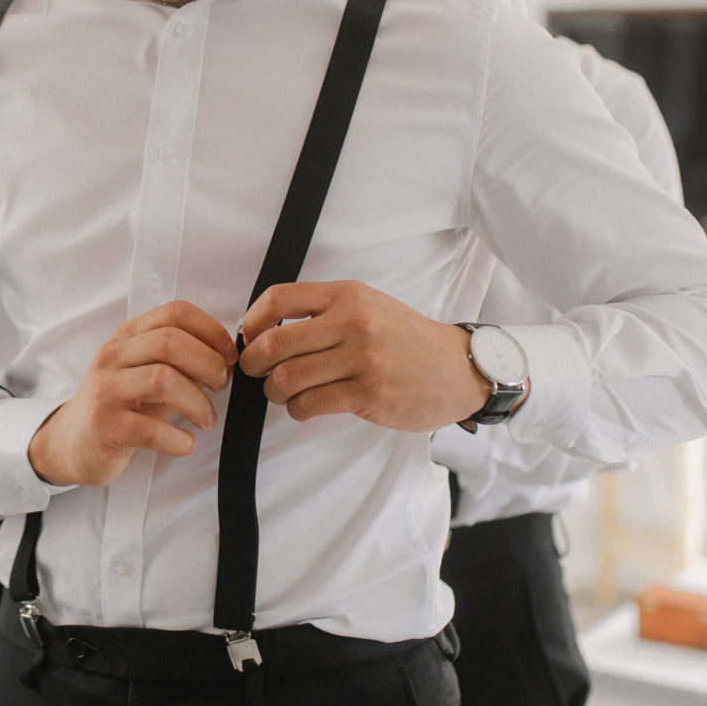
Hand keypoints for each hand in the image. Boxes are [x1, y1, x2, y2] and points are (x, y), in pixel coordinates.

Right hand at [27, 301, 236, 487]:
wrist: (72, 442)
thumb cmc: (120, 406)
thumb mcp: (146, 374)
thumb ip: (180, 363)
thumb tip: (226, 359)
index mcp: (128, 336)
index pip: (175, 312)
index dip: (211, 330)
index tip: (229, 356)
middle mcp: (113, 356)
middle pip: (171, 341)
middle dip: (209, 364)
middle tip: (221, 387)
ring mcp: (106, 390)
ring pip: (164, 380)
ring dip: (198, 403)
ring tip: (207, 420)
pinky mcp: (105, 426)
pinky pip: (153, 429)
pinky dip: (179, 440)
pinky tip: (185, 443)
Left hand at [238, 280, 488, 431]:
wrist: (458, 368)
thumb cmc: (406, 339)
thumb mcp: (368, 306)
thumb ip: (324, 311)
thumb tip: (266, 328)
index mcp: (347, 296)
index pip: (279, 298)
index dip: (251, 320)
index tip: (248, 338)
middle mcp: (352, 322)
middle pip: (274, 343)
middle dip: (254, 363)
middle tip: (256, 372)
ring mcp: (361, 358)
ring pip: (286, 378)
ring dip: (275, 391)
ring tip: (284, 393)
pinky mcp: (368, 393)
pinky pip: (309, 404)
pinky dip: (297, 410)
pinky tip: (305, 407)